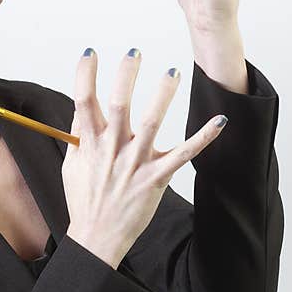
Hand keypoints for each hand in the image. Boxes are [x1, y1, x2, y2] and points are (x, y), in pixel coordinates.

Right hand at [62, 47, 227, 268]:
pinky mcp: (156, 179)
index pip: (82, 100)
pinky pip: (184, 155)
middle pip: (119, 104)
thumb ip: (77, 136)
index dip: (85, 73)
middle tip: (135, 52)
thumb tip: (80, 108)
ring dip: (162, 95)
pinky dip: (204, 137)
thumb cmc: (84, 201)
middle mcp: (112, 150)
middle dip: (127, 75)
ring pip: (152, 123)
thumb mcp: (71, 165)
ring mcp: (135, 164)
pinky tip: (220, 121)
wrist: (97, 238)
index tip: (91, 52)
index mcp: (89, 144)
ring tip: (172, 72)